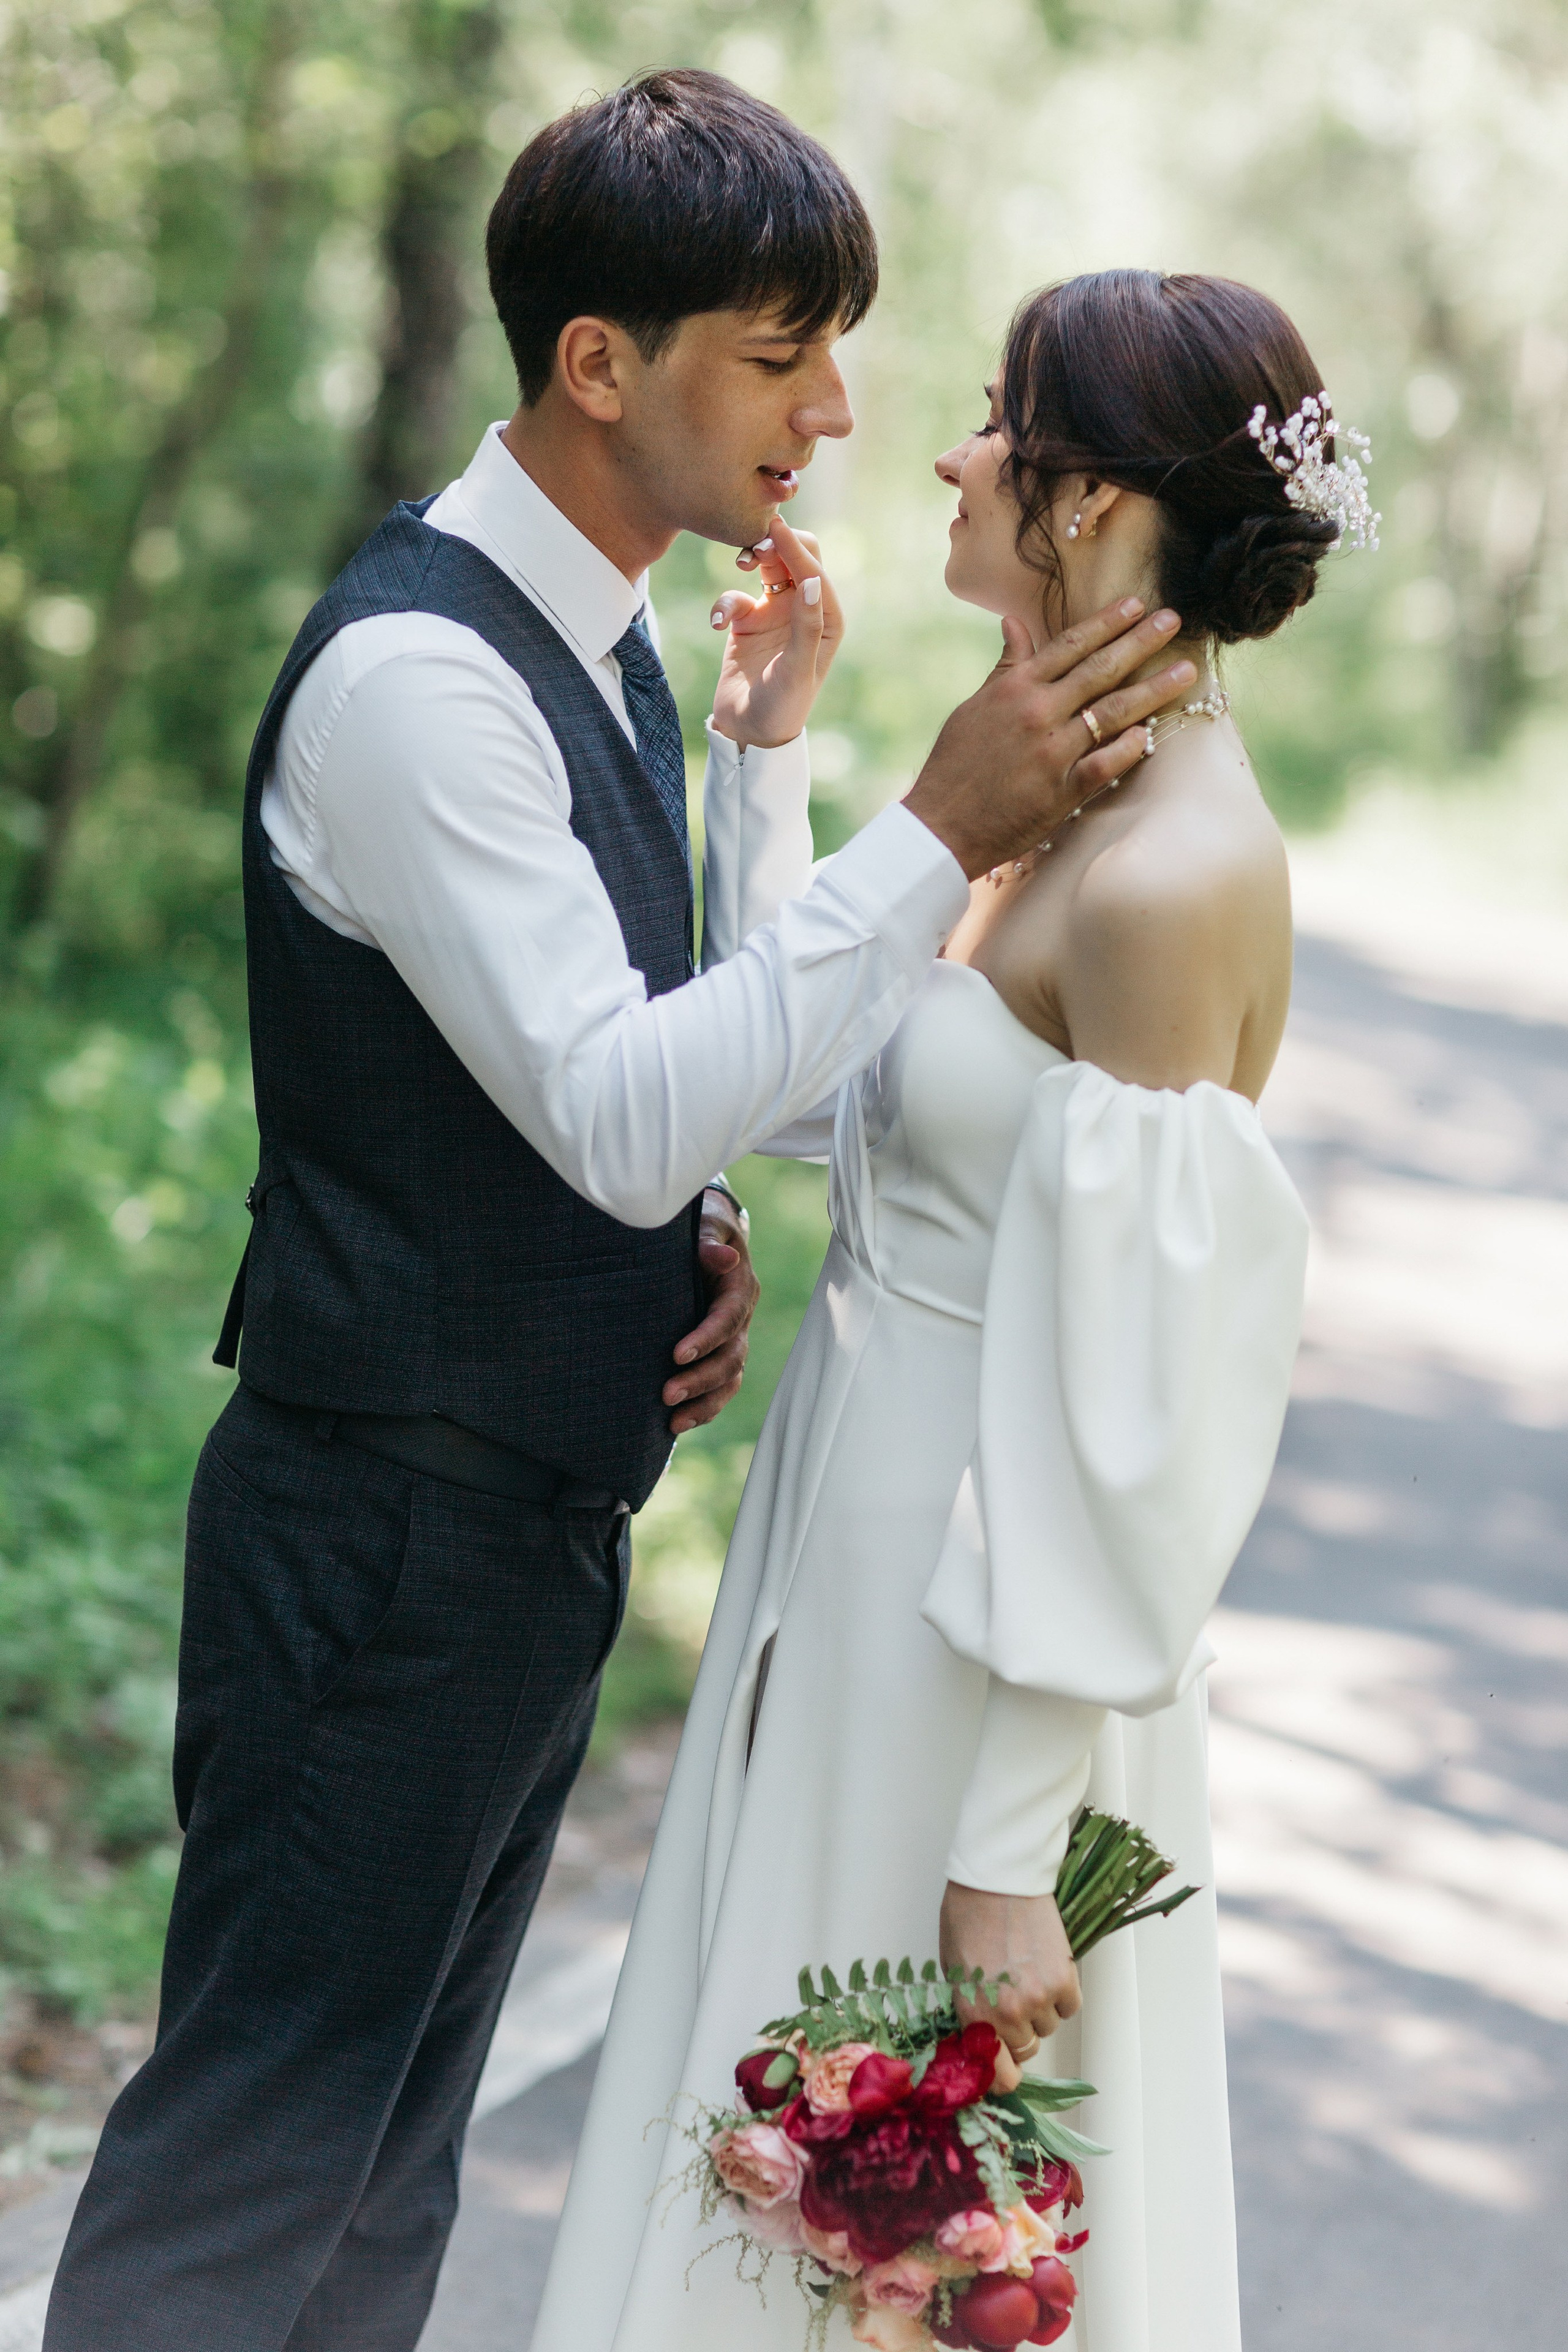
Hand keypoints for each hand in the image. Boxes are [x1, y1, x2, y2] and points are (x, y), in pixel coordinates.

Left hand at [663, 1189, 760, 1434]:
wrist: (707, 1238)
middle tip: (667, 1394)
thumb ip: (708, 1243)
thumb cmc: (701, 1229)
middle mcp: (741, 1318)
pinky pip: (720, 1387)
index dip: (707, 1337)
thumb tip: (723, 1258)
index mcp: (739, 1288)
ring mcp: (733, 1339)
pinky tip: (677, 1424)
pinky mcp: (720, 1354)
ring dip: (704, 1402)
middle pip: (731, 1356)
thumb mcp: (705, 1226)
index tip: (677, 1353)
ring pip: (729, 1378)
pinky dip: (704, 1407)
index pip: (728, 1317)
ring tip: (673, 1421)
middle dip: (701, 1378)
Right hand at [709, 517, 843, 749]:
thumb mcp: (798, 668)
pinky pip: (736, 596)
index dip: (794, 547)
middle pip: (795, 556)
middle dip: (776, 546)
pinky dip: (725, 603)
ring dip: (753, 559)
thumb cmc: (783, 706)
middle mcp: (804, 609)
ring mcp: (776, 612)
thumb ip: (806, 624)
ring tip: (741, 565)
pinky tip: (718, 624)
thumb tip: (811, 580)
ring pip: (767, 566)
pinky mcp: (747, 621)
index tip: (773, 528)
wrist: (750, 732)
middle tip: (755, 549)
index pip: (814, 569)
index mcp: (827, 618)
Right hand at [904, 601, 1197, 880]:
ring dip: (1153, 690)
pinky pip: (1106, 764)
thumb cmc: (954, 765)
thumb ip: (1005, 667)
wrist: (940, 825)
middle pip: (1100, 670)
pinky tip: (1152, 733)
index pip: (1070, 645)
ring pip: (1113, 713)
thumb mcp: (974, 707)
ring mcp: (1052, 753)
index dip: (1106, 623)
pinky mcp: (1061, 792)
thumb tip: (1015, 622)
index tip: (1136, 604)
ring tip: (1186, 672)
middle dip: (1140, 642)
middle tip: (1173, 620)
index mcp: (1015, 688)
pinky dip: (1130, 748)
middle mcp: (1038, 713)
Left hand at [940, 1881, 1081, 2092]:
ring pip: (1048, 2026)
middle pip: (1026, 2048)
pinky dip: (1061, 1993)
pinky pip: (1069, 2006)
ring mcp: (1040, 1996)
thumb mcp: (954, 1970)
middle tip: (1011, 2000)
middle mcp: (1009, 2013)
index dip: (1004, 2076)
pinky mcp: (1065, 1977)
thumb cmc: (967, 1914)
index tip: (1007, 2071)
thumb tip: (984, 2038)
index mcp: (975, 2013)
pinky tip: (1045, 1968)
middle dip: (1019, 2031)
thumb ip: (971, 2010)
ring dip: (1040, 2009)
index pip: (999, 2075)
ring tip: (1025, 1973)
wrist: (997, 1877)